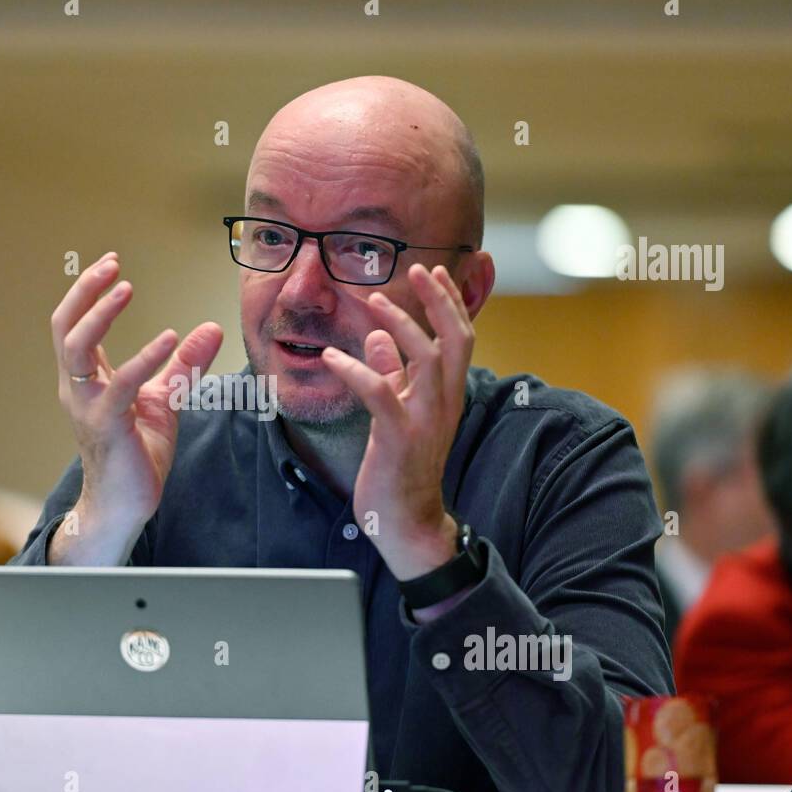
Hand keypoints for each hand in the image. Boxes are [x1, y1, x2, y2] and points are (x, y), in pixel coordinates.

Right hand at [50, 252, 222, 560]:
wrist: (125, 505)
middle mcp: (77, 389)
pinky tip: (170, 339)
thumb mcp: (165, 399)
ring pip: (77, 349)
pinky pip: (121, 385)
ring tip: (125, 289)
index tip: (111, 262)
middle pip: (65, 327)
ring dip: (99, 314)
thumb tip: (209, 328)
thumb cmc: (137, 454)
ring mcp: (88, 407)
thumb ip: (183, 365)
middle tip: (112, 265)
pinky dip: (144, 358)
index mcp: (85, 380)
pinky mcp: (107, 426)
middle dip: (84, 292)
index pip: (73, 325)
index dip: (87, 291)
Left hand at [319, 262, 472, 580]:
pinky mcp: (399, 440)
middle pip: (455, 340)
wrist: (407, 522)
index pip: (460, 338)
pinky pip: (380, 394)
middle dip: (439, 301)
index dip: (449, 303)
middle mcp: (444, 403)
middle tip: (418, 269)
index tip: (433, 272)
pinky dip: (356, 370)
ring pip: (426, 359)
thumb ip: (394, 375)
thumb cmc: (402, 469)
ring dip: (400, 325)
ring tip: (372, 301)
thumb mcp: (400, 414)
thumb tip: (381, 338)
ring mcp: (425, 421)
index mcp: (447, 395)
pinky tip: (332, 357)